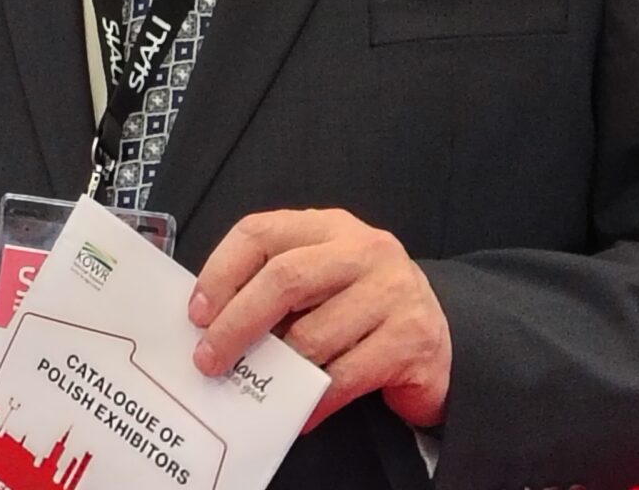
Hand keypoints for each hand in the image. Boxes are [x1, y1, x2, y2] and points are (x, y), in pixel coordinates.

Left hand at [188, 209, 451, 431]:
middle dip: (237, 322)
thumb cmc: (363, 308)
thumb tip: (213, 322)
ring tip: (256, 386)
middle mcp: (363, 250)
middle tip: (210, 357)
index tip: (197, 312)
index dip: (220, 272)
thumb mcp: (322, 280)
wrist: (441, 336)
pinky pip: (345, 376)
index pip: (261, 232)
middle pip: (284, 278)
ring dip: (278, 369)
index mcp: (329, 228)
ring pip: (314, 335)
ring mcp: (391, 292)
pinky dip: (314, 400)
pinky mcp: (410, 338)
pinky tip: (299, 411)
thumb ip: (276, 287)